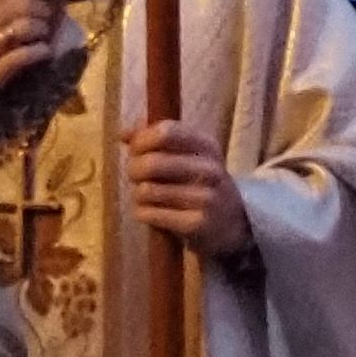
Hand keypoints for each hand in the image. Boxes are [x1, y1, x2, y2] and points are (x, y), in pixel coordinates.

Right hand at [0, 0, 65, 135]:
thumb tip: (16, 3)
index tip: (42, 1)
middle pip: (24, 4)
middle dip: (44, 11)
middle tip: (51, 20)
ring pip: (26, 27)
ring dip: (44, 31)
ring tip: (47, 37)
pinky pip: (23, 57)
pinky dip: (40, 52)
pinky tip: (44, 54)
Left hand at [122, 118, 250, 256]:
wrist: (231, 224)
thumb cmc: (199, 183)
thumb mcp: (188, 155)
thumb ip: (155, 138)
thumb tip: (124, 133)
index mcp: (207, 145)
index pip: (166, 132)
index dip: (142, 140)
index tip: (135, 150)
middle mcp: (210, 169)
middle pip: (152, 163)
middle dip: (134, 169)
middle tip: (135, 176)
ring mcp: (205, 198)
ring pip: (146, 190)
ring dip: (137, 194)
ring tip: (146, 196)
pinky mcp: (196, 224)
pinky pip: (150, 214)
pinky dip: (143, 213)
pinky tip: (152, 212)